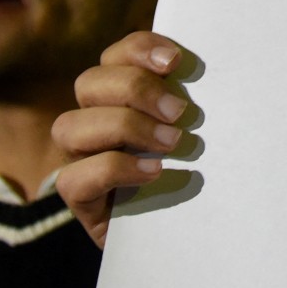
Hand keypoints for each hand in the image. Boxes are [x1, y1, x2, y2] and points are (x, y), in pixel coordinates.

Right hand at [53, 31, 195, 248]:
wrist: (186, 238)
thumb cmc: (197, 174)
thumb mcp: (199, 131)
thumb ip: (194, 102)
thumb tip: (217, 67)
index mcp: (119, 97)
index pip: (115, 56)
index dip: (139, 49)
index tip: (176, 62)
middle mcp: (93, 123)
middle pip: (88, 83)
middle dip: (136, 89)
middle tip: (181, 113)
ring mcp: (80, 162)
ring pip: (68, 126)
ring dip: (124, 127)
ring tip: (171, 143)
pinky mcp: (81, 202)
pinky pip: (73, 179)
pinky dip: (115, 169)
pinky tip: (154, 172)